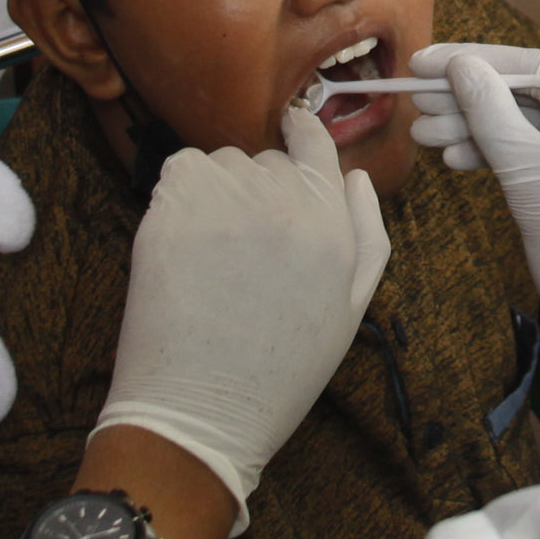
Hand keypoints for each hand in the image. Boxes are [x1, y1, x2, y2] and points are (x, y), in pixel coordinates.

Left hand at [92, 110, 389, 525]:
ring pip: (222, 166)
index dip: (302, 134)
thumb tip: (355, 176)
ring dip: (217, 193)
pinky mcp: (173, 206)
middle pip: (267, 162)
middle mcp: (283, 200)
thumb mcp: (352, 310)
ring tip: (213, 256)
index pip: (318, 145)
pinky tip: (184, 242)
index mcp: (331, 222)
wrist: (202, 411)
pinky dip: (179, 194)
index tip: (290, 127)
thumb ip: (367, 236)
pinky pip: (180, 170)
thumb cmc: (281, 370)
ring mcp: (225, 198)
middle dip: (258, 193)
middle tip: (246, 252)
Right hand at [414, 41, 539, 404]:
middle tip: (417, 110)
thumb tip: (462, 67)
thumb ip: (493, 118)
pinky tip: (467, 161)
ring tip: (430, 140)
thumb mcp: (532, 184)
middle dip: (474, 105)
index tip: (423, 62)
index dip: (476, 63)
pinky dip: (517, 164)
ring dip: (487, 136)